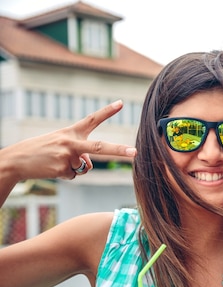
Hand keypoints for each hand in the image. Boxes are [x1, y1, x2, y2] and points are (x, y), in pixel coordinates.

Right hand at [0, 100, 136, 181]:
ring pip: (85, 167)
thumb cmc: (42, 150)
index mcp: (72, 132)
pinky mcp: (63, 168)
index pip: (93, 119)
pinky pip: (75, 175)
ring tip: (56, 161)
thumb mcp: (60, 144)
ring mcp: (68, 155)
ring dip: (74, 168)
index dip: (107, 111)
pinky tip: (52, 168)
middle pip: (100, 147)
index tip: (121, 103)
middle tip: (135, 153)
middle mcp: (72, 141)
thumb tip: (87, 164)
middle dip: (119, 151)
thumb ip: (79, 150)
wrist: (17, 160)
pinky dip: (66, 175)